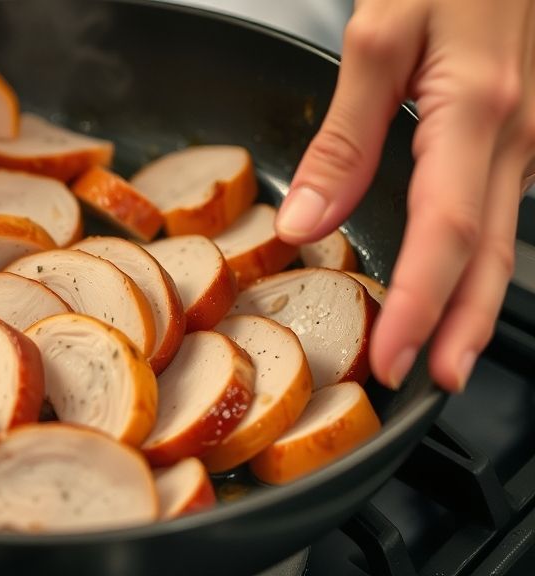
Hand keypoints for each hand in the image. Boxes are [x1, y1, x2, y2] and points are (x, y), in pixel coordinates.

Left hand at [276, 0, 534, 391]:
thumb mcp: (380, 37)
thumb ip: (345, 135)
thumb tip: (307, 221)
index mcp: (477, 112)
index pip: (447, 233)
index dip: (423, 306)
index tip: (393, 359)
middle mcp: (518, 135)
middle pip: (492, 255)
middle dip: (463, 329)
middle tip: (435, 383)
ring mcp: (531, 136)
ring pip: (504, 237)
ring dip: (473, 299)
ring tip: (442, 349)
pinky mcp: (525, 133)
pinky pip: (503, 207)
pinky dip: (477, 255)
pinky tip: (453, 277)